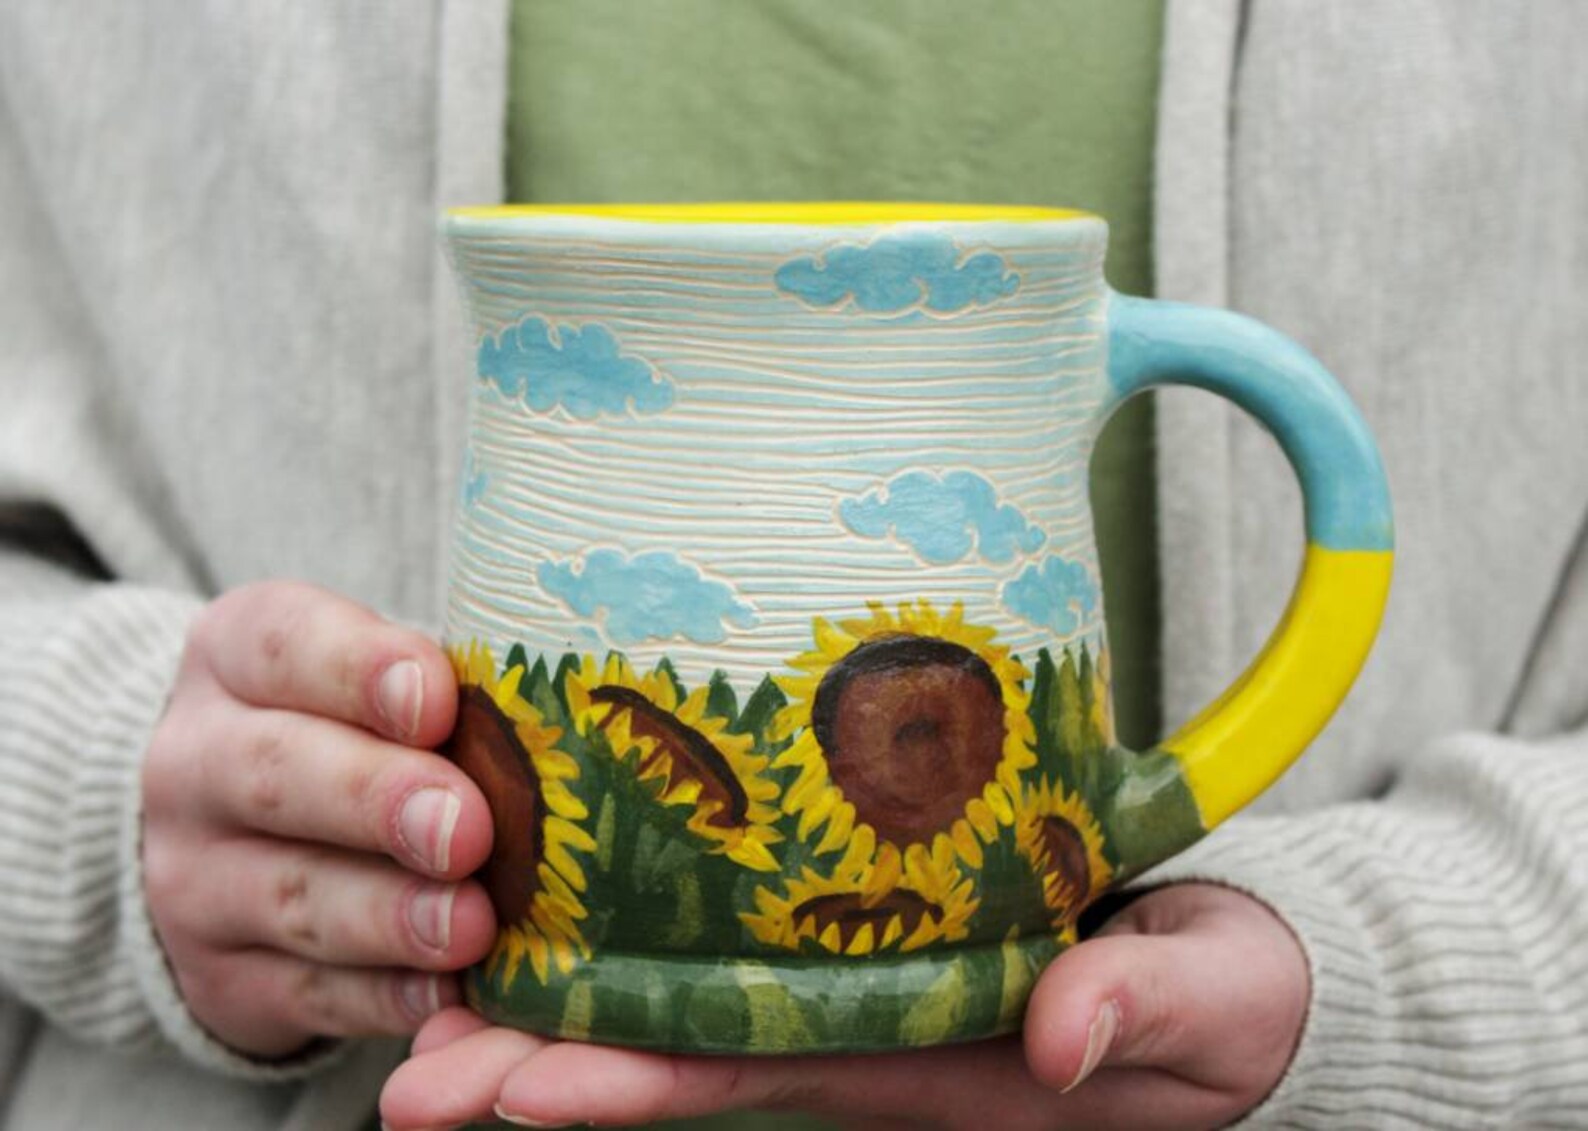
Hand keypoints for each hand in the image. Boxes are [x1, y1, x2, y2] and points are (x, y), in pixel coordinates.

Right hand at [141, 581, 495, 1058]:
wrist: (237, 838)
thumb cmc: (357, 727)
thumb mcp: (377, 676)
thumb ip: (444, 689)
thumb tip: (553, 714)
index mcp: (237, 655)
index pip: (283, 644)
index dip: (360, 671)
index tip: (438, 700)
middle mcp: (195, 761)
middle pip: (278, 774)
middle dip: (379, 801)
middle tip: (466, 828)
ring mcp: (195, 878)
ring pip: (292, 895)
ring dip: (389, 916)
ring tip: (471, 924)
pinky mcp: (221, 979)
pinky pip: (305, 992)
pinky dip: (382, 998)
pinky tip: (446, 995)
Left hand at [380, 883, 1307, 1129]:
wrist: (1231, 969)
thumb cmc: (1225, 996)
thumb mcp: (1215, 1004)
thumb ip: (1146, 1008)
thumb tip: (1066, 1036)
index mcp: (929, 1059)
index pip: (756, 1076)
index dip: (632, 1084)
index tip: (513, 1090)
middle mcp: (865, 1032)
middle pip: (681, 1053)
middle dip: (543, 1070)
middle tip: (406, 1070)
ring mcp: (858, 989)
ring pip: (686, 1000)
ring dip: (560, 1005)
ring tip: (427, 994)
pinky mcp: (868, 933)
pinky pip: (735, 938)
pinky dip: (642, 927)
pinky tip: (563, 900)